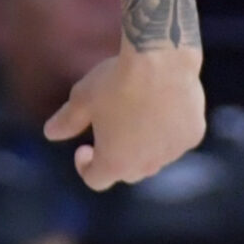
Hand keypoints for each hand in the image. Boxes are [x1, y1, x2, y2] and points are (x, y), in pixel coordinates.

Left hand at [43, 41, 206, 189]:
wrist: (159, 62)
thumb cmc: (114, 82)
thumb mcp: (81, 100)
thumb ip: (66, 122)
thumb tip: (50, 134)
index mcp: (115, 162)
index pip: (96, 180)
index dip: (85, 166)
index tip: (83, 147)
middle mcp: (147, 164)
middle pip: (127, 173)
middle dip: (114, 158)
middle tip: (106, 131)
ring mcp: (173, 152)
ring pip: (154, 158)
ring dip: (141, 146)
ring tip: (131, 113)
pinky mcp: (192, 135)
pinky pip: (174, 141)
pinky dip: (164, 133)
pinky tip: (158, 105)